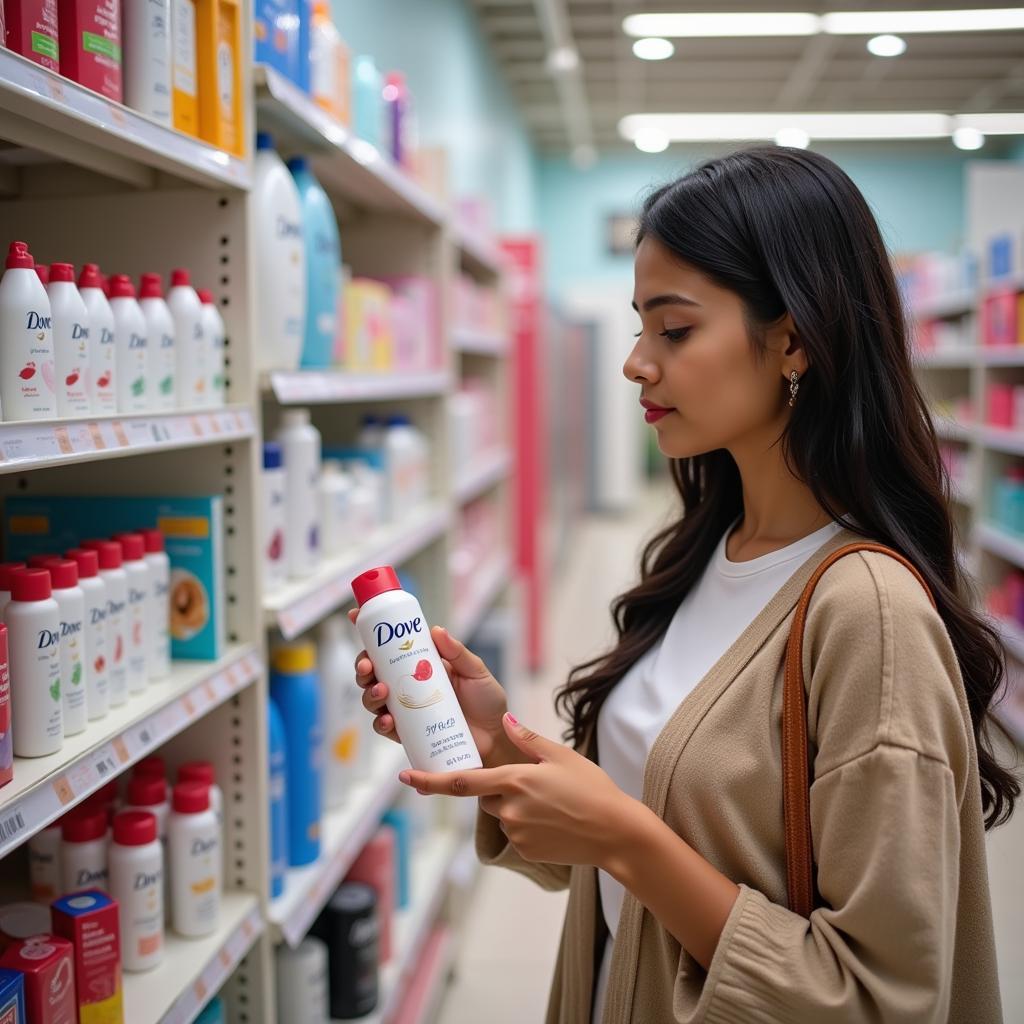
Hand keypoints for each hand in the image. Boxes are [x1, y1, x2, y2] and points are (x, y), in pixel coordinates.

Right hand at [349, 614, 530, 768]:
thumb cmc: (487, 701)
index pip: (390, 645)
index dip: (369, 631)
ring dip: (369, 693)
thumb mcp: (475, 671)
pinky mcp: (407, 733)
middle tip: (368, 666)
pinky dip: (381, 723)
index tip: (355, 616)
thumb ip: (457, 652)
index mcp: (420, 663)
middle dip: (362, 666)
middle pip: (372, 672)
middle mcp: (407, 684)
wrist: (495, 737)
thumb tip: (436, 630)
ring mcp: (405, 709)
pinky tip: (388, 720)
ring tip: (382, 691)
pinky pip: (384, 728)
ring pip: (372, 698)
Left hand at [399, 712, 642, 869]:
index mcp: (513, 781)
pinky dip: (529, 824)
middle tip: (536, 783)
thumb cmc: (592, 789)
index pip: (460, 782)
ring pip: (502, 813)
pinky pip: (517, 832)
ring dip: (517, 806)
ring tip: (553, 802)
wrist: (616, 833)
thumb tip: (505, 719)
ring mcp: (516, 833)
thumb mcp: (561, 755)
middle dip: (500, 787)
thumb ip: (527, 739)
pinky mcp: (526, 851)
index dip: (429, 780)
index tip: (405, 777)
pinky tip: (556, 820)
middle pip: (486, 795)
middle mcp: (508, 808)